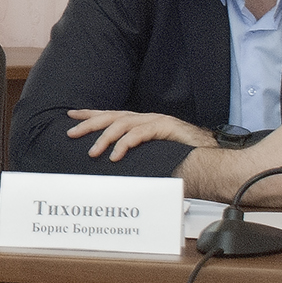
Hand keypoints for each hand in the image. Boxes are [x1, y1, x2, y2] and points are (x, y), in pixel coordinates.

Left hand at [68, 109, 212, 160]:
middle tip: (71, 133)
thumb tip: (113, 167)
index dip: (90, 115)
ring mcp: (155, 121)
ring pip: (122, 124)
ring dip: (104, 138)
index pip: (110, 115)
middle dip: (88, 124)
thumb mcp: (151, 155)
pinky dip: (124, 144)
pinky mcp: (165, 128)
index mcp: (140, 122)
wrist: (211, 155)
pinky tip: (115, 155)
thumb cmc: (182, 156)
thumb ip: (135, 157)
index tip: (70, 116)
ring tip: (93, 152)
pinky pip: (139, 134)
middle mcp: (146, 118)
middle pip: (111, 116)